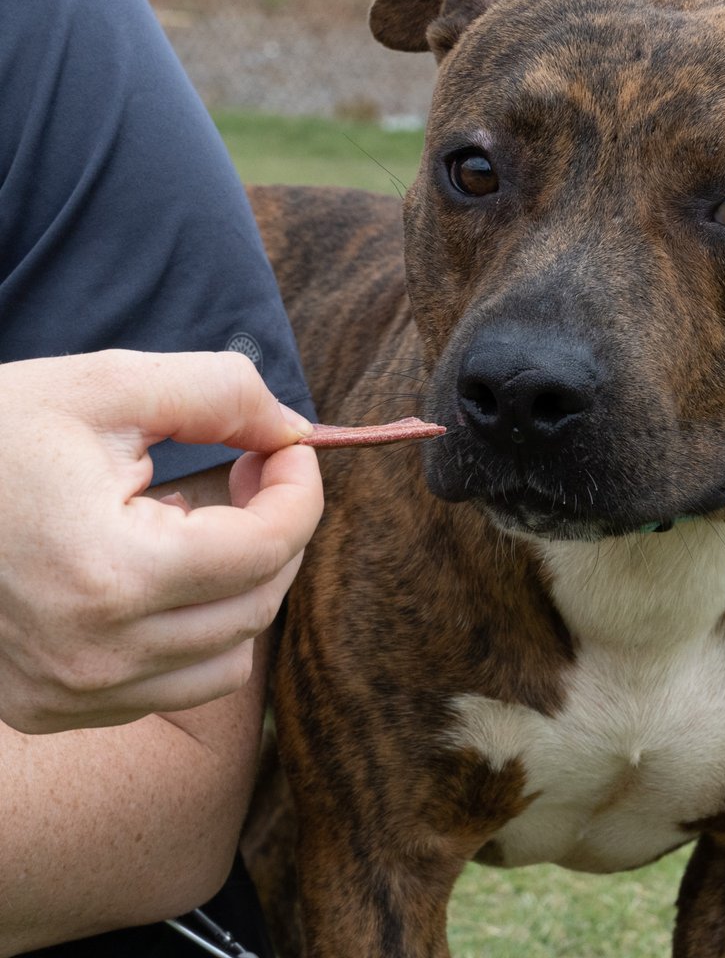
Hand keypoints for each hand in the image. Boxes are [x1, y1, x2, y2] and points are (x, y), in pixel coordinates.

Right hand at [0, 350, 323, 732]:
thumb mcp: (104, 387)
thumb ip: (218, 393)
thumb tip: (294, 430)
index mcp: (108, 573)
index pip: (266, 548)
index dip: (300, 489)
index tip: (288, 449)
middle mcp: (94, 656)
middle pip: (257, 602)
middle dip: (279, 529)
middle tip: (252, 471)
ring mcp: (70, 694)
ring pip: (228, 657)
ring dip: (243, 584)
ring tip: (202, 521)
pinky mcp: (52, 709)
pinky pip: (174, 687)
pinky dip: (195, 631)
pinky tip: (161, 570)